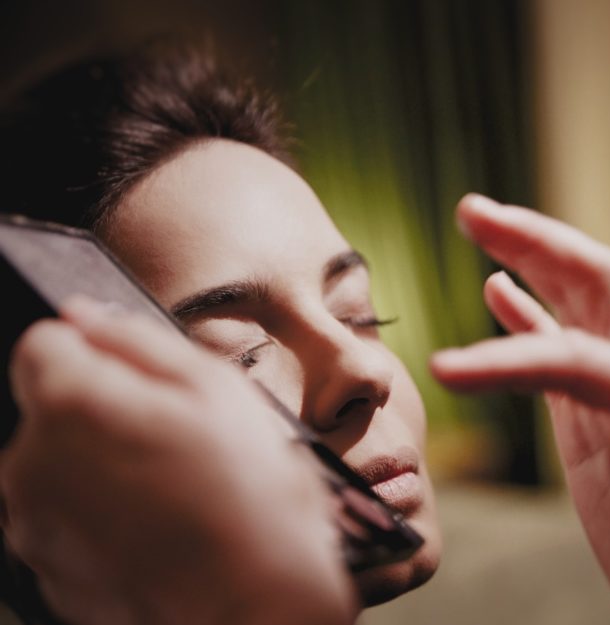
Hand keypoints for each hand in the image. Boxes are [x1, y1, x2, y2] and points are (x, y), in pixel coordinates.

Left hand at [1, 297, 356, 624]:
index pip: (44, 341)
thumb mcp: (214, 388)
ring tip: (175, 490)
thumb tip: (83, 315)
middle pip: (52, 408)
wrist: (255, 605)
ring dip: (103, 465)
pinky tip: (161, 528)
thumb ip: (135, 339)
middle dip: (104, 410)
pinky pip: (69, 520)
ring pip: (61, 465)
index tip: (145, 379)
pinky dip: (104, 517)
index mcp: (68, 405)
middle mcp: (30, 465)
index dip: (99, 350)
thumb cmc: (249, 497)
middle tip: (179, 440)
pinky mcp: (49, 572)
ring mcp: (35, 526)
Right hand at [431, 194, 609, 623]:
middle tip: (474, 210)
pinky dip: (525, 312)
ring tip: (479, 223)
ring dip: (528, 257)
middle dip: (534, 242)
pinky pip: (556, 344)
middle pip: (590, 283)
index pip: (575, 356)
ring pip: (572, 302)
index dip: (506, 359)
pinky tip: (497, 290)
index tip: (445, 371)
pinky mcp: (595, 408)